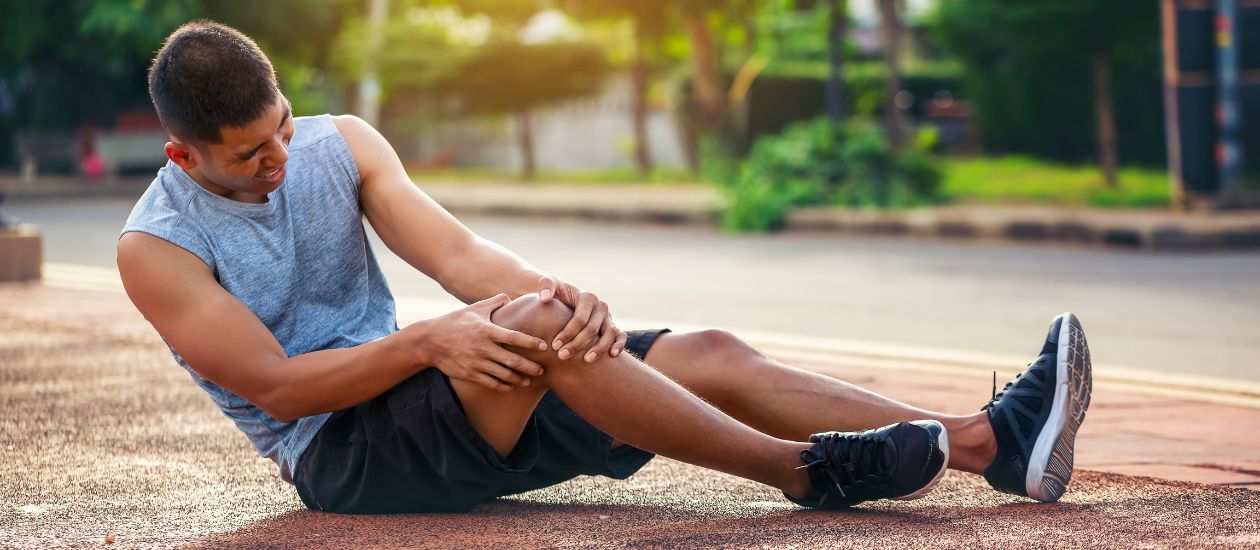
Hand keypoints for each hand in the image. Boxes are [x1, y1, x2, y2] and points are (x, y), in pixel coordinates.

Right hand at [416, 294, 549, 391]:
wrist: (429, 341)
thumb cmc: (454, 322)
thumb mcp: (473, 309)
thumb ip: (494, 302)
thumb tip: (510, 298)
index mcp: (486, 330)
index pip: (514, 337)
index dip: (531, 342)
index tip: (544, 346)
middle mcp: (483, 348)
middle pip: (512, 360)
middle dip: (530, 367)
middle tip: (542, 369)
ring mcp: (476, 363)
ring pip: (503, 375)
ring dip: (519, 379)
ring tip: (529, 381)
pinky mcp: (470, 374)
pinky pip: (491, 383)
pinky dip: (503, 386)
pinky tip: (512, 386)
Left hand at [537, 276, 627, 362]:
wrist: (564, 296)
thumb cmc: (555, 292)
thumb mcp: (547, 283)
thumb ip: (544, 286)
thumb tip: (545, 298)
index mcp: (587, 297)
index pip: (580, 319)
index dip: (567, 333)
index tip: (554, 346)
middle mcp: (600, 306)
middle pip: (592, 329)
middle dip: (577, 344)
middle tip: (562, 356)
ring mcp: (608, 317)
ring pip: (610, 333)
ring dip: (599, 349)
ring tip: (586, 360)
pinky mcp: (611, 326)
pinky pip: (620, 335)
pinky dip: (619, 345)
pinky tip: (612, 356)